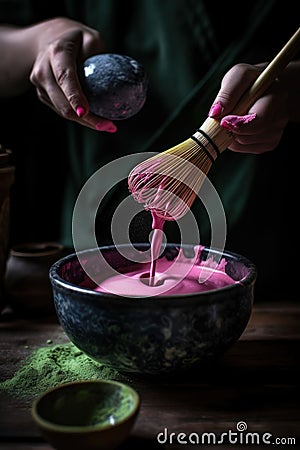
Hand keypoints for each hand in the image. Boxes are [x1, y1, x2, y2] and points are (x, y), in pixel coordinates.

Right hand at [0, 17, 115, 131]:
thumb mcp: (91, 38)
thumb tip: (107, 79)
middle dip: (86, 118)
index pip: (65, 77)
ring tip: (106, 126)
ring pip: (62, 111)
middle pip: (63, 102)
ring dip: (84, 122)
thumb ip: (97, 55)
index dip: (74, 97)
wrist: (51, 39)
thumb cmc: (77, 40)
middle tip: (109, 126)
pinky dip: (77, 117)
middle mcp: (43, 69)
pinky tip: (93, 118)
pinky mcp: (42, 94)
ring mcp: (39, 84)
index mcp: (57, 53)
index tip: (85, 112)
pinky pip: (61, 110)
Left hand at [208, 63, 291, 153]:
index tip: (223, 121)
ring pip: (244, 143)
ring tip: (233, 118)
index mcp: (276, 96)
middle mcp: (280, 116)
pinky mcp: (270, 143)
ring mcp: (276, 132)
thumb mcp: (238, 75)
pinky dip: (235, 140)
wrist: (266, 90)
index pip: (259, 118)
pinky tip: (238, 127)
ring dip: (231, 133)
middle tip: (223, 119)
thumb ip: (228, 92)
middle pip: (248, 135)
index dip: (238, 124)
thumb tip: (216, 113)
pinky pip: (244, 148)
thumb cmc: (251, 81)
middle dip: (230, 129)